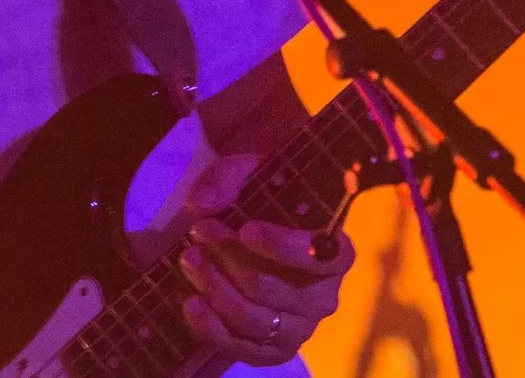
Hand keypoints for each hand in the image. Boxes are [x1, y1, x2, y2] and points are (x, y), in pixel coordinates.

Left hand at [176, 152, 354, 366]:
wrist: (258, 234)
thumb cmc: (264, 200)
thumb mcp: (250, 173)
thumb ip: (228, 177)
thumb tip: (201, 203)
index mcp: (335, 253)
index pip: (322, 257)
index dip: (283, 247)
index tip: (246, 230)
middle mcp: (324, 297)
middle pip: (272, 289)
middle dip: (228, 261)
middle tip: (197, 234)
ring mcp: (299, 328)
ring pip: (253, 320)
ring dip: (215, 290)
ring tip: (188, 260)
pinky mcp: (273, 350)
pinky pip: (243, 349)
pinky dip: (212, 328)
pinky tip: (190, 302)